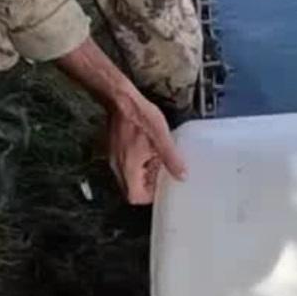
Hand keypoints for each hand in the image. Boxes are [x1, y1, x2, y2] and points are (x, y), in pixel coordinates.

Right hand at [102, 85, 187, 203]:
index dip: (150, 196)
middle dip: (148, 184)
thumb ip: (172, 159)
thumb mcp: (161, 138)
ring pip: (129, 177)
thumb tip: (182, 175)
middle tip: (161, 172)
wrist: (120, 98)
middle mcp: (118, 166)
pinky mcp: (115, 149)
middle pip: (132, 189)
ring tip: (156, 158)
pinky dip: (138, 163)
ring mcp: (114, 158)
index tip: (162, 186)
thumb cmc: (138, 116)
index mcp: (128, 168)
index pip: (135, 197)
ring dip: (143, 173)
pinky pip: (126, 165)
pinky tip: (148, 148)